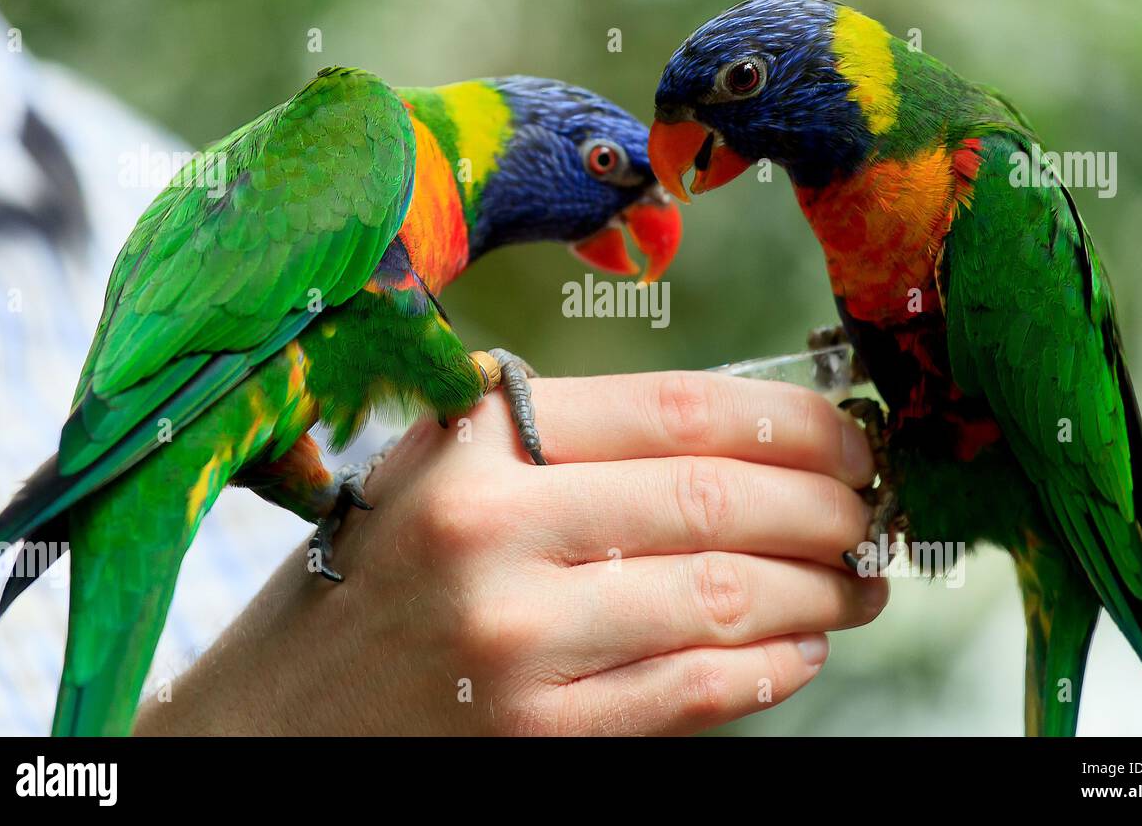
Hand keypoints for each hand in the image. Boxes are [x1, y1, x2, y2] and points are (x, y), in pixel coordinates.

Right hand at [134, 371, 885, 734]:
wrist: (271, 723)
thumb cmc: (369, 580)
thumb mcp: (436, 472)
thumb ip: (558, 437)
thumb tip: (733, 432)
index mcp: (476, 438)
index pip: (679, 408)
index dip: (792, 419)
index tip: (849, 434)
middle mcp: (494, 526)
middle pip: (719, 499)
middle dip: (828, 505)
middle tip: (870, 513)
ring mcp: (516, 639)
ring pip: (724, 597)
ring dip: (818, 590)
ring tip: (855, 584)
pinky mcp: (536, 733)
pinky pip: (693, 691)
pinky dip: (770, 669)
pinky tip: (799, 651)